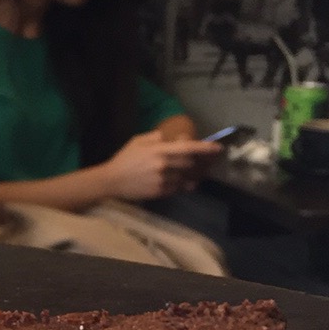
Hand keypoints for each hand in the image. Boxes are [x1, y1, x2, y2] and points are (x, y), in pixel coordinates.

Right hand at [99, 131, 223, 199]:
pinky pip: (176, 188)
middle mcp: (163, 165)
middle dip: (193, 162)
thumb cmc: (124, 159)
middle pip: (189, 163)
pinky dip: (177, 185)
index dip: (204, 148)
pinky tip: (171, 183)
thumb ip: (154, 138)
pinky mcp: (159, 192)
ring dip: (185, 175)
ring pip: (184, 177)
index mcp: (158, 151)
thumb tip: (169, 138)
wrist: (111, 181)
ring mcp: (162, 180)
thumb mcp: (136, 141)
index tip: (218, 148)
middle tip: (196, 162)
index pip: (187, 148)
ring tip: (181, 173)